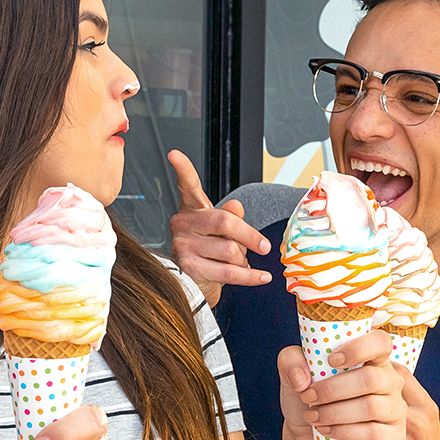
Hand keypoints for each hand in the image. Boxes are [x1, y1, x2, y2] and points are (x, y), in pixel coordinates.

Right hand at [167, 150, 270, 306]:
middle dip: (250, 235)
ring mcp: (183, 246)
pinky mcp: (189, 268)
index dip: (183, 169)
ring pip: (229, 250)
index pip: (188, 186)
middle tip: (264, 246)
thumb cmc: (210, 253)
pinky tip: (261, 276)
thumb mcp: (223, 231)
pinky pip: (229, 271)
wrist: (197, 284)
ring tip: (242, 264)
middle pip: (224, 221)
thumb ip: (231, 217)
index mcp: (191, 210)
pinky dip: (250, 276)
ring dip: (243, 260)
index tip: (175, 154)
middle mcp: (182, 225)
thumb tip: (236, 206)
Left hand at [277, 331, 405, 439]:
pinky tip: (326, 431)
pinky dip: (343, 432)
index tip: (331, 360)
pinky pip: (373, 433)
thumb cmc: (308, 401)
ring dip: (334, 412)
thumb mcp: (292, 376)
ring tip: (313, 416)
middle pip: (371, 378)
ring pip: (371, 406)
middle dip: (332, 389)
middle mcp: (389, 382)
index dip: (359, 348)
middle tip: (308, 396)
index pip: (380, 342)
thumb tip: (302, 377)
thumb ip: (290, 360)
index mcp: (371, 359)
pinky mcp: (393, 437)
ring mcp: (395, 410)